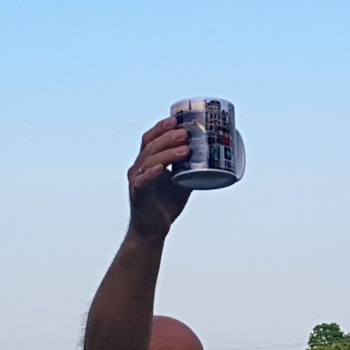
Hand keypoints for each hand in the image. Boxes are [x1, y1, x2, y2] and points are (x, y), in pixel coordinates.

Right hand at [127, 117, 191, 240]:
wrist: (153, 230)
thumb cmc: (166, 204)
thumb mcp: (182, 182)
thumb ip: (191, 169)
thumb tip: (213, 157)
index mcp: (147, 161)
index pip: (151, 138)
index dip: (161, 127)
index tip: (177, 119)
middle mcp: (138, 167)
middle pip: (151, 146)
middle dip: (168, 137)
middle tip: (186, 133)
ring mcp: (136, 180)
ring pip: (149, 160)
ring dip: (167, 153)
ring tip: (185, 149)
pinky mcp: (137, 194)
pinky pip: (143, 180)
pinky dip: (152, 173)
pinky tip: (161, 168)